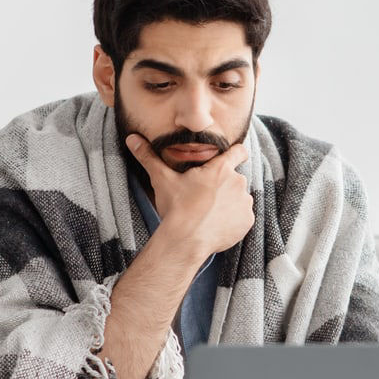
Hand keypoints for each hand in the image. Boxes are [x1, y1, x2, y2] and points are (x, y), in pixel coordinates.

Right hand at [125, 134, 254, 258]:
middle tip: (204, 197)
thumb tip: (132, 138)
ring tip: (209, 212)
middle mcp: (238, 182)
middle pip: (234, 178)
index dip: (236, 153)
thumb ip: (149, 157)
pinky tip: (216, 224)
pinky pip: (243, 217)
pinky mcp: (247, 221)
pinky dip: (233, 220)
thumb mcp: (162, 179)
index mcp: (221, 169)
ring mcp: (244, 203)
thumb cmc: (176, 208)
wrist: (186, 240)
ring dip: (229, 202)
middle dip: (223, 185)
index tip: (230, 158)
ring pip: (239, 198)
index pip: (239, 151)